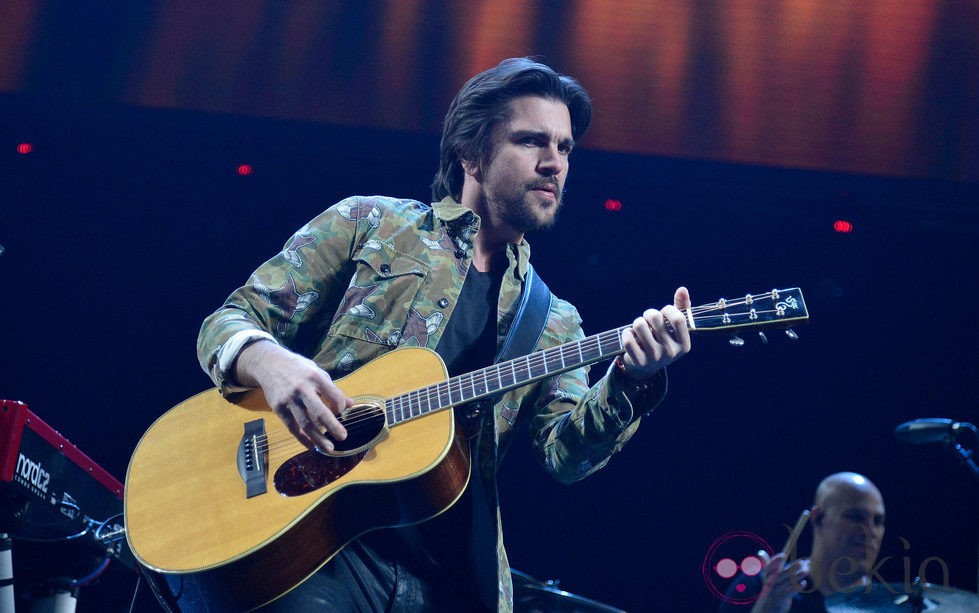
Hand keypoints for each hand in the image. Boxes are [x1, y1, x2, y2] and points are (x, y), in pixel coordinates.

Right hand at [236, 340, 351, 451]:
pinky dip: (302, 438)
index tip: (341, 412)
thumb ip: (333, 389)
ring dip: (319, 438)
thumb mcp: (317, 372)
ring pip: (306, 423)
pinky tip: (312, 446)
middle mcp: (302, 389)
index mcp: (316, 377)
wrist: (269, 364)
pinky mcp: (279, 408)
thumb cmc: (298, 369)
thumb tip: (350, 405)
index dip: (340, 406)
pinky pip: (292, 427)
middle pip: (320, 412)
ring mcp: (289, 400)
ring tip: (329, 449)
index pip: (334, 395)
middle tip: (343, 437)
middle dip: (333, 426)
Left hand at [618, 286, 691, 379]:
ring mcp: (655, 358)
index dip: (668, 310)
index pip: (678, 318)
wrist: (646, 367)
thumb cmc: (662, 340)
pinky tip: (630, 336)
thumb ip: (681, 307)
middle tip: (647, 319)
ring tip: (639, 329)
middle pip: (655, 318)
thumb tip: (682, 289)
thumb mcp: (673, 327)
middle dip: (648, 314)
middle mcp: (671, 353)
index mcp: (684, 344)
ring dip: (637, 323)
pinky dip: (626, 333)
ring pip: (639, 325)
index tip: (664, 312)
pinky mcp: (638, 361)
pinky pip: (627, 338)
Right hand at [750, 552, 809, 612]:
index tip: (783, 555)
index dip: (775, 561)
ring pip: (786, 583)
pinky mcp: (780, 599)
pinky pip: (789, 593)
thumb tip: (760, 553)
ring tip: (806, 571)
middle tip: (801, 562)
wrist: (769, 606)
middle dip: (790, 568)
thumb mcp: (767, 577)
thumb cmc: (771, 588)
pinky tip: (804, 583)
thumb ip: (766, 564)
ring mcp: (774, 591)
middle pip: (780, 574)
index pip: (769, 567)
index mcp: (766, 575)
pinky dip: (797, 588)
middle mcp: (769, 583)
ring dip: (797, 577)